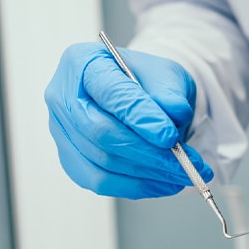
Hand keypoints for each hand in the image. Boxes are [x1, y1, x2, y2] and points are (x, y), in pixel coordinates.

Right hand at [45, 42, 212, 197]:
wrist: (139, 97)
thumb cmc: (148, 81)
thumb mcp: (166, 74)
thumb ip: (170, 91)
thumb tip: (176, 113)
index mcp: (83, 62)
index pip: (110, 92)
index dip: (140, 117)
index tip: (170, 137)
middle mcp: (63, 96)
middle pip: (100, 132)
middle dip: (148, 153)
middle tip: (185, 164)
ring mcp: (62, 131)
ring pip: (102, 162)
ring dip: (148, 174)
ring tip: (184, 174)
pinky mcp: (70, 159)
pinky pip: (99, 181)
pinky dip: (136, 186)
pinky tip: (164, 183)